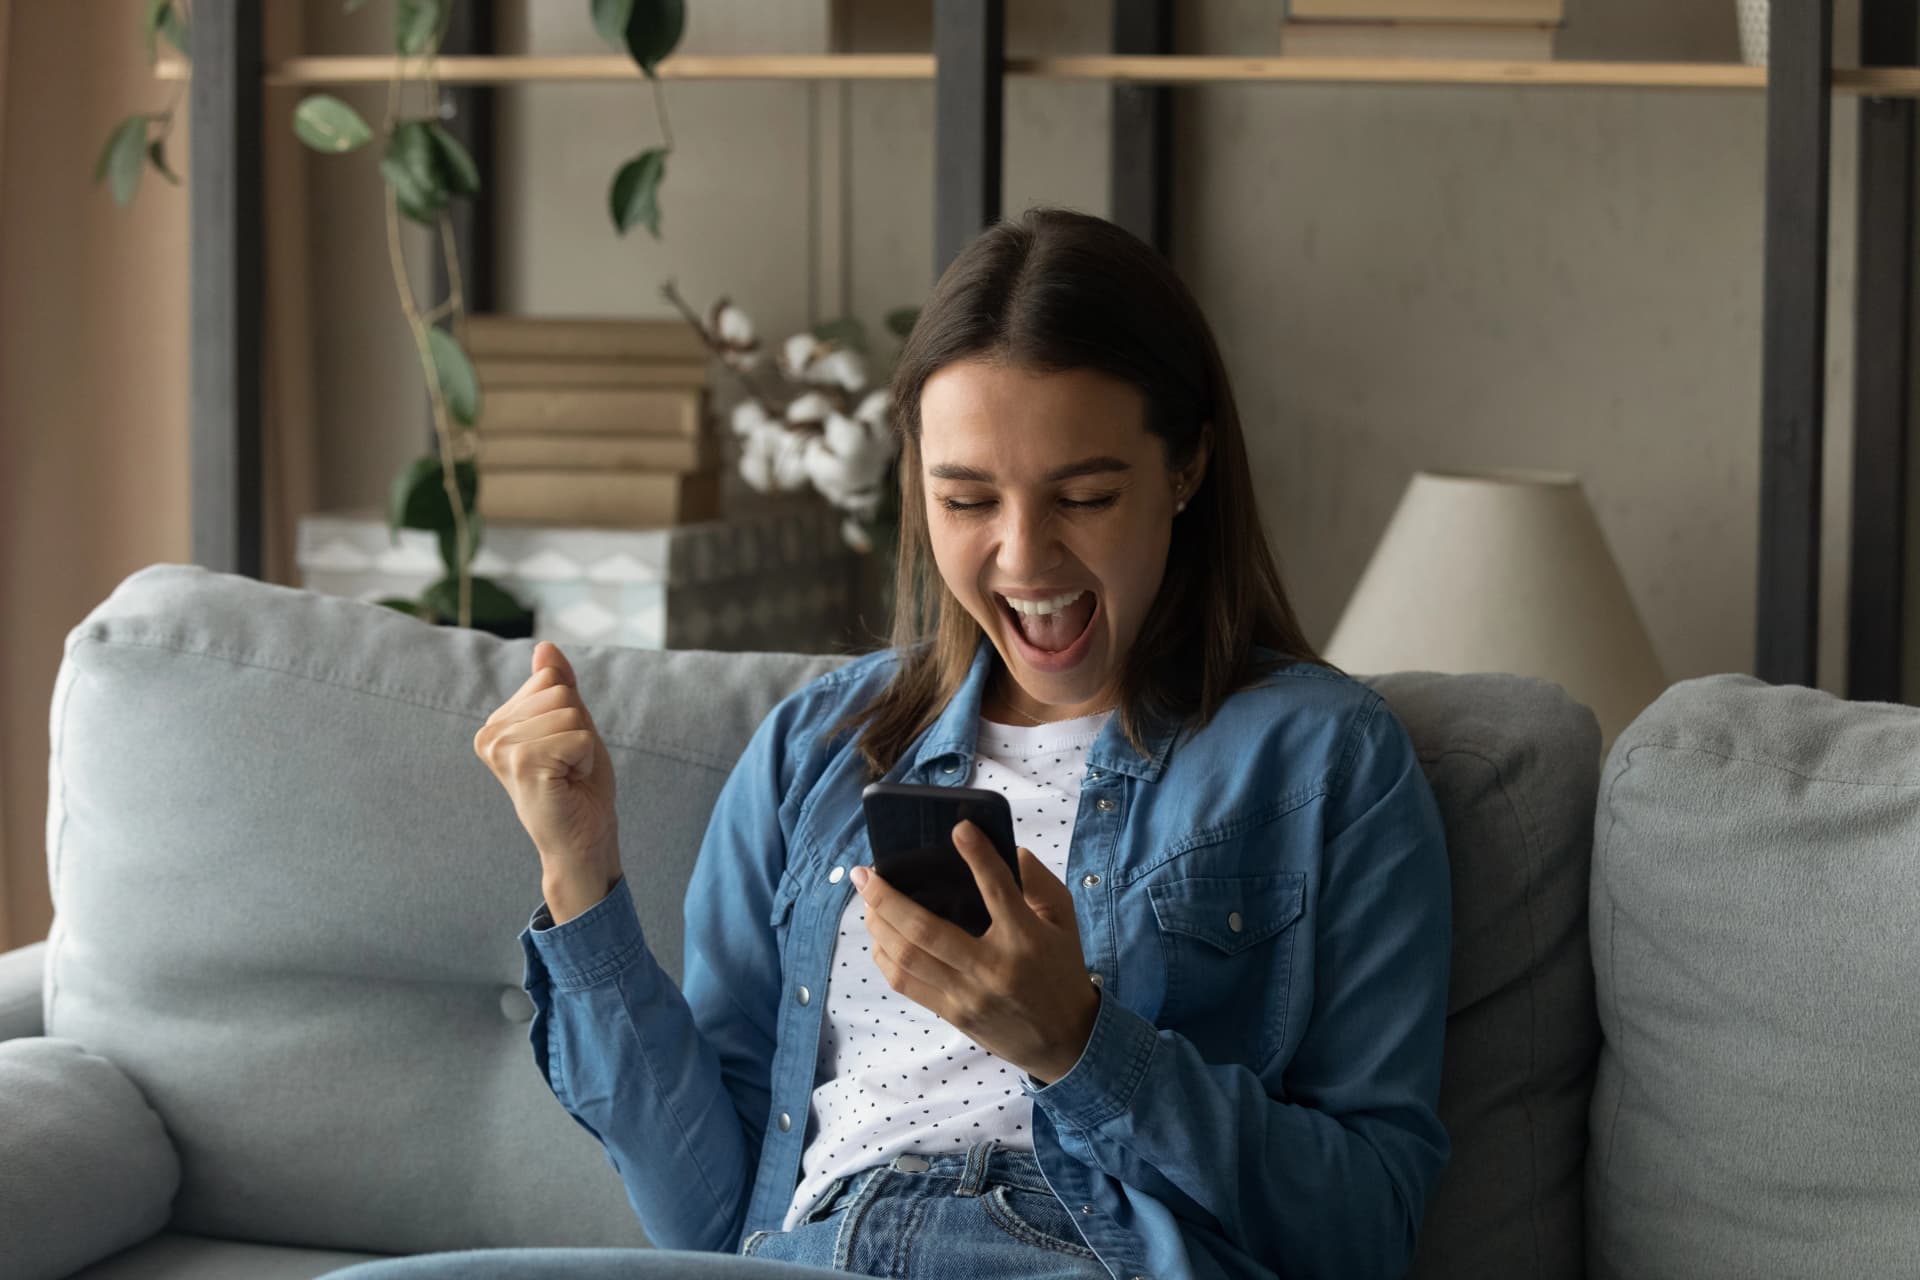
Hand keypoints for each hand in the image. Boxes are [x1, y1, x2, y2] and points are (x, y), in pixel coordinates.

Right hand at [473, 642, 621, 888]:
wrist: (581, 841)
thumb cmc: (578, 788)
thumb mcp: (573, 726)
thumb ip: (559, 687)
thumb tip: (545, 646)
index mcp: (497, 723)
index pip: (549, 679)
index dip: (571, 713)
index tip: (563, 749)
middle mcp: (490, 734)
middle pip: (559, 692)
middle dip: (579, 728)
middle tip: (567, 766)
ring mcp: (502, 749)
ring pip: (570, 712)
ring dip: (583, 745)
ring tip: (567, 775)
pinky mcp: (522, 763)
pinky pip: (579, 736)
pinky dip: (586, 759)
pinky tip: (569, 782)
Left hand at [853, 820, 1099, 1084]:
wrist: (1065, 1040)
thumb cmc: (1062, 969)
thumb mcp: (1065, 921)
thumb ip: (1039, 882)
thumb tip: (1009, 850)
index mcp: (1025, 938)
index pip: (997, 889)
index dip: (978, 856)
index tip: (958, 829)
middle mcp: (992, 967)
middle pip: (926, 930)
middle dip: (887, 898)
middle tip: (864, 873)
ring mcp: (968, 995)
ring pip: (907, 958)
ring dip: (878, 926)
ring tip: (866, 900)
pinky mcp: (953, 1013)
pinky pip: (907, 984)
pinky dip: (885, 957)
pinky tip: (878, 936)